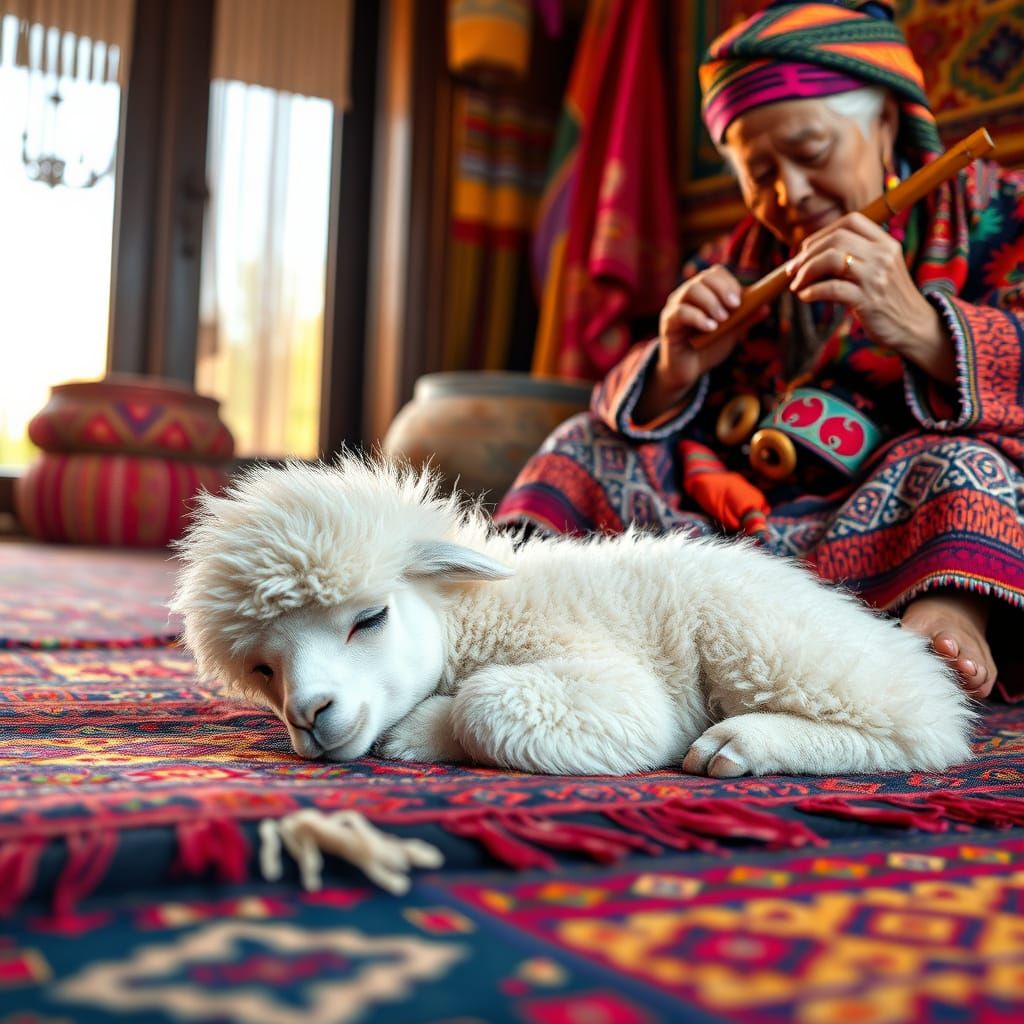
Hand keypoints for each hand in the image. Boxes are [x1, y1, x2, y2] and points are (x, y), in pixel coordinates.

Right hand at [636, 265, 758, 421]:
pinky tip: (710, 328)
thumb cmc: (708, 348)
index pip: (715, 273)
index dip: (729, 282)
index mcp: (703, 292)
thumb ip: (745, 319)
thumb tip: (765, 306)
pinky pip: (680, 312)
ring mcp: (675, 307)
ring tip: (722, 320)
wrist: (689, 371)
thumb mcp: (731, 333)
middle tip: (735, 306)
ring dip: (711, 302)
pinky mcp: (668, 323)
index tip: (740, 300)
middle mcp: (687, 295)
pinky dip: (698, 318)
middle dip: (722, 289)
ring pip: (691, 290)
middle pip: (704, 278)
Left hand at [786, 213, 955, 383]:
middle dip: (807, 254)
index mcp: (886, 243)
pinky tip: (805, 296)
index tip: (805, 250)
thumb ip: (855, 256)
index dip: (822, 233)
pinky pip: (832, 289)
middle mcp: (883, 255)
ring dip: (806, 271)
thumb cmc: (887, 297)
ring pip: (832, 259)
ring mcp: (877, 277)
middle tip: (792, 270)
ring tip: (796, 284)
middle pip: (837, 239)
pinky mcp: (868, 301)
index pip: (851, 221)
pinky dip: (812, 291)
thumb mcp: (878, 269)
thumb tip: (809, 254)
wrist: (914, 326)